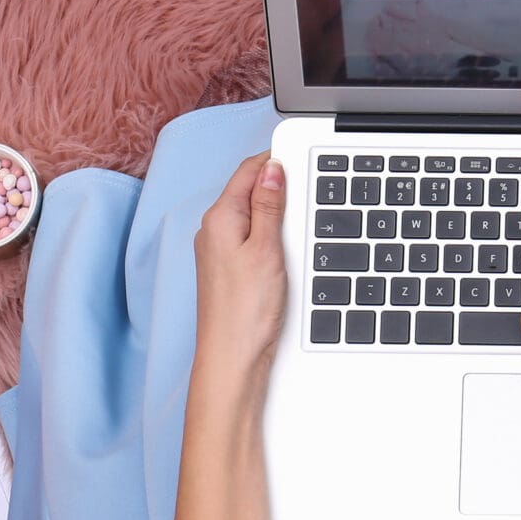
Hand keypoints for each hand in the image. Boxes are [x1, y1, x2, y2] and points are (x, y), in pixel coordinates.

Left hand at [194, 154, 288, 387]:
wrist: (232, 358)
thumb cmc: (246, 311)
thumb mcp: (267, 248)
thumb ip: (270, 205)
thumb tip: (272, 168)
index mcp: (219, 218)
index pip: (247, 171)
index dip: (275, 162)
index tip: (302, 160)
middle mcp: (213, 231)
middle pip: (249, 191)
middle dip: (278, 189)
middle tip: (306, 198)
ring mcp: (220, 250)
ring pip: (252, 215)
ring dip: (277, 215)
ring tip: (298, 227)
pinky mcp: (229, 269)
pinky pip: (252, 238)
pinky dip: (271, 236)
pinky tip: (287, 249)